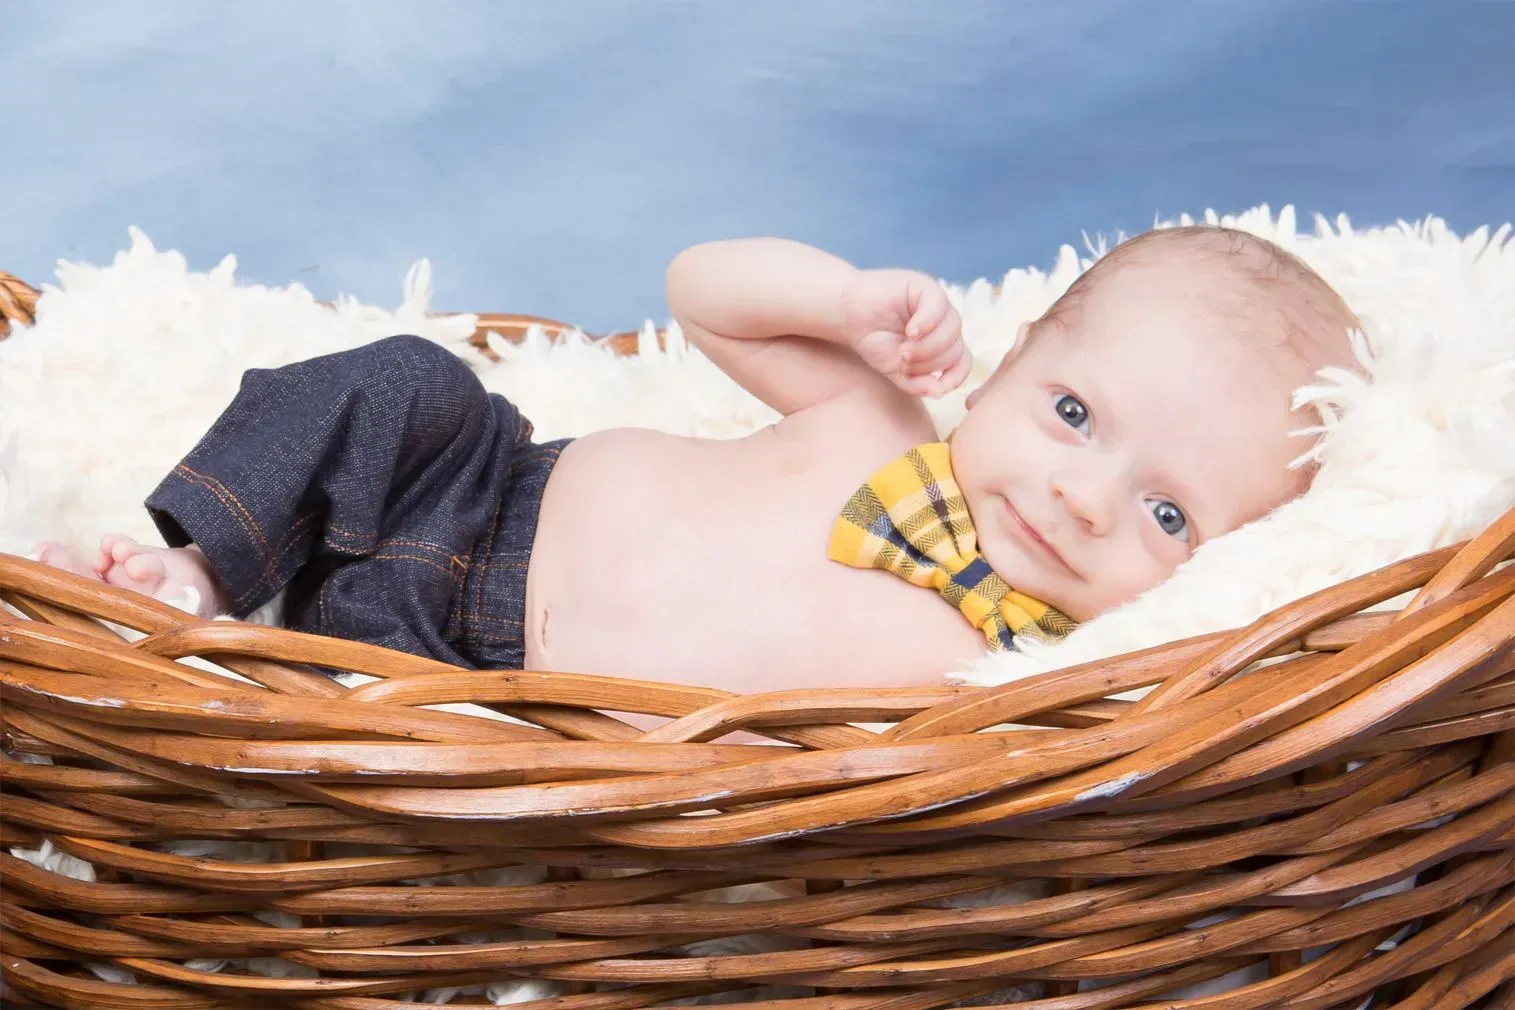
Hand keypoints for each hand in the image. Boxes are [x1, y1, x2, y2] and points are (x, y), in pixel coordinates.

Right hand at [839, 268, 970, 397]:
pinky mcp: (925, 286)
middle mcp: (944, 322)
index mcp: (941, 342)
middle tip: (903, 362)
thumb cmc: (872, 340)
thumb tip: (939, 392)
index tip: (938, 388)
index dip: (955, 377)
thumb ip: (916, 384)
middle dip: (929, 364)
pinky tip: (910, 331)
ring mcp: (937, 304)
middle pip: (955, 349)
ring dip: (927, 347)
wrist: (847, 314)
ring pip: (952, 331)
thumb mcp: (895, 370)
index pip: (962, 361)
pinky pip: (939, 306)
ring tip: (902, 350)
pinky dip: (927, 323)